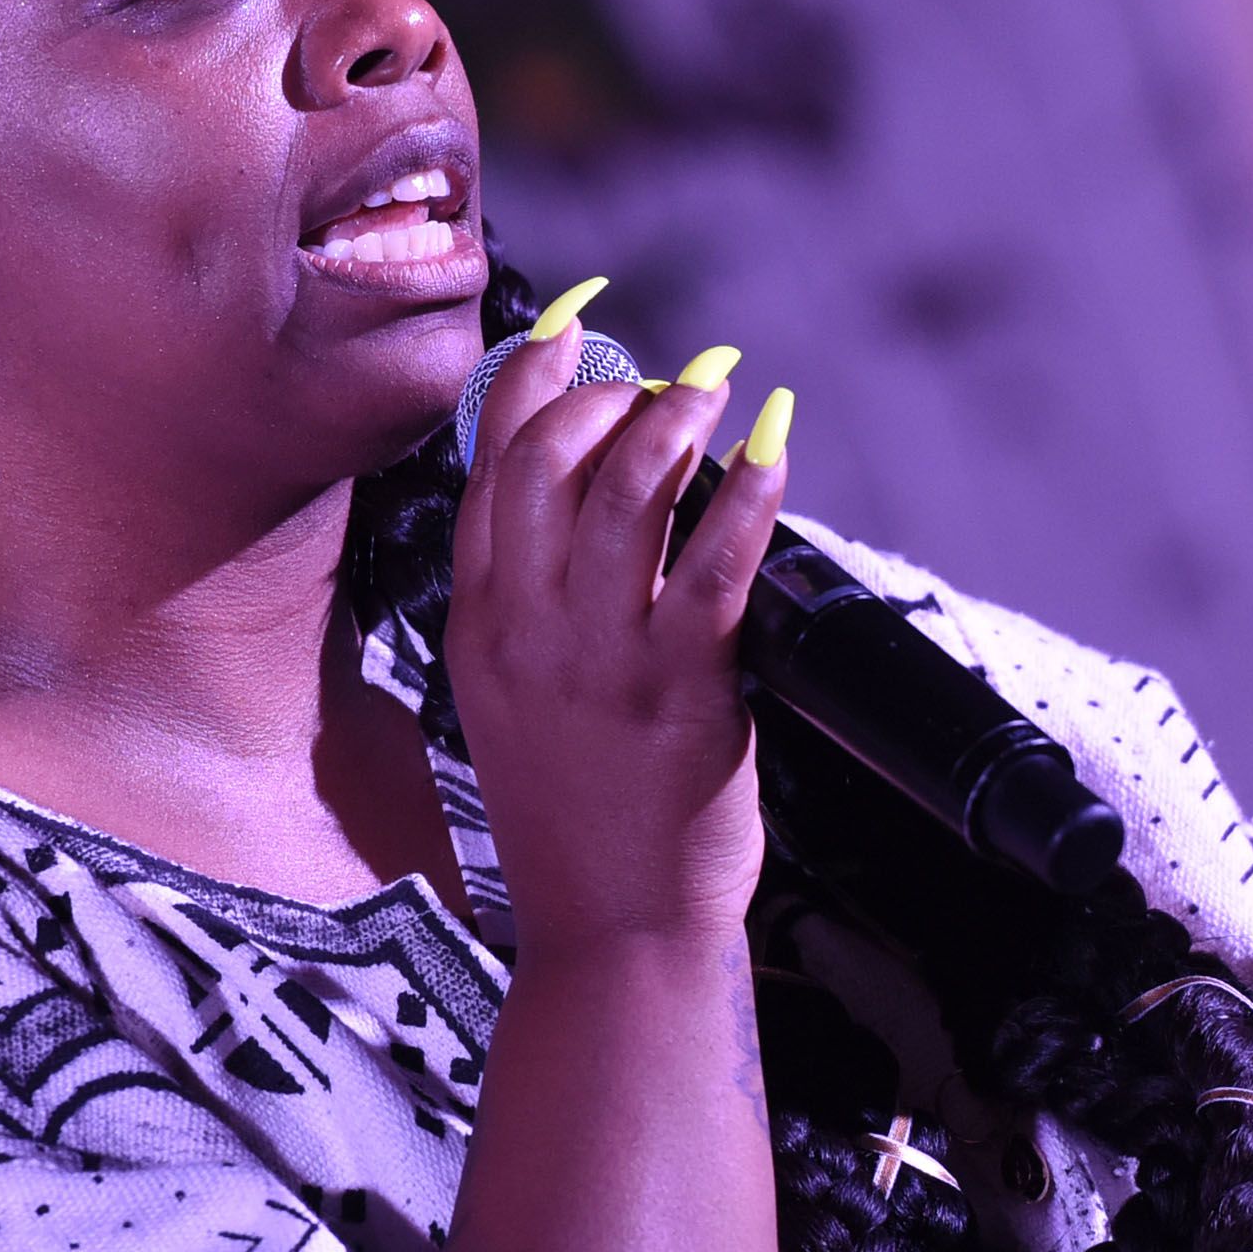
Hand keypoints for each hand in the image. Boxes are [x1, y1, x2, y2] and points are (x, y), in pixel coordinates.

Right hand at [444, 301, 795, 950]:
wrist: (609, 931)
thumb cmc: (576, 817)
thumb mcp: (512, 700)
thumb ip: (530, 604)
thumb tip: (581, 501)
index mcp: (478, 626)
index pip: (491, 467)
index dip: (532, 375)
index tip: (575, 320)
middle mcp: (526, 631)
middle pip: (547, 460)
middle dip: (608, 391)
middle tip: (668, 376)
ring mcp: (598, 659)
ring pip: (625, 495)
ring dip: (676, 422)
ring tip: (717, 392)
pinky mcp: (677, 691)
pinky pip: (711, 566)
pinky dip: (746, 494)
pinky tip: (773, 453)